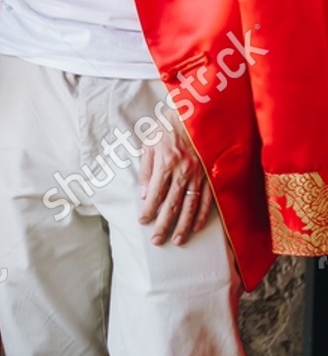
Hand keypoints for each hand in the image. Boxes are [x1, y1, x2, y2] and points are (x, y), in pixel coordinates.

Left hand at [138, 128, 212, 245]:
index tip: (143, 222)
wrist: (194, 115)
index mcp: (166, 162)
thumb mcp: (149, 143)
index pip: (155, 194)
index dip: (149, 211)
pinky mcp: (211, 175)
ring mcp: (200, 174)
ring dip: (183, 226)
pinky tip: (195, 227)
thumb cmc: (167, 127)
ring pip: (191, 206)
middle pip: (172, 205)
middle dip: (164, 225)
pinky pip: (207, 200)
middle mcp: (184, 171)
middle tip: (157, 241)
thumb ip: (146, 169)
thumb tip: (144, 194)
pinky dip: (202, 215)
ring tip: (177, 240)